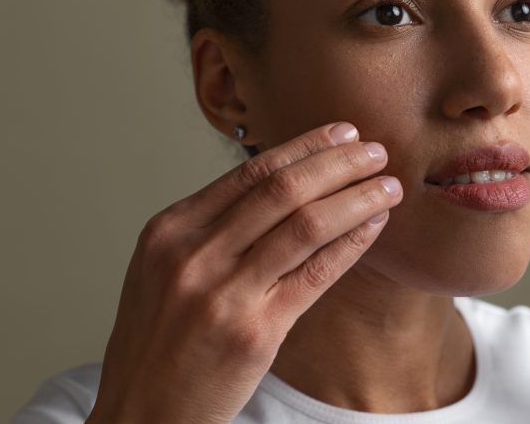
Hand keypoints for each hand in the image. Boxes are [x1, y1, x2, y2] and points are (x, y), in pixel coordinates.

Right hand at [86, 122, 401, 423]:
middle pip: (281, 188)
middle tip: (375, 150)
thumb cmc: (159, 342)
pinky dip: (351, 243)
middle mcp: (193, 254)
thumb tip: (282, 187)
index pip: (250, 172)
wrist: (141, 411)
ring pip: (305, 224)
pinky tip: (373, 227)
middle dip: (337, 163)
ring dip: (356, 198)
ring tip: (387, 185)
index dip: (304, 148)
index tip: (341, 134)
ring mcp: (223, 293)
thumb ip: (211, 229)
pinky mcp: (254, 333)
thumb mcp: (164, 271)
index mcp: (170, 230)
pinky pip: (315, 274)